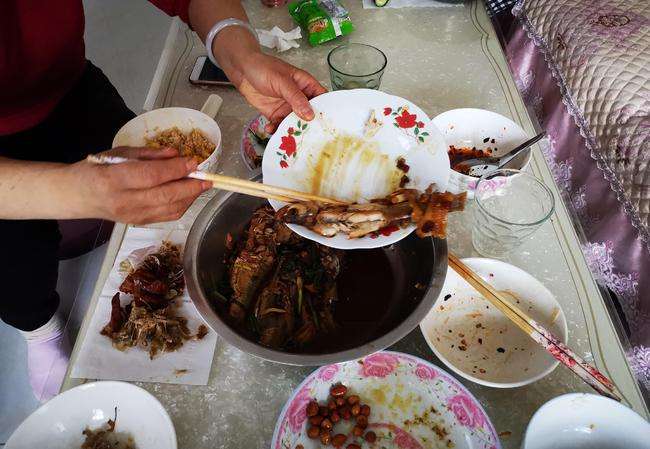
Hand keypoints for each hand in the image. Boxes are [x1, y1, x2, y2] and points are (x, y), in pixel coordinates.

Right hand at [67, 147, 211, 223]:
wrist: (77, 195)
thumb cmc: (97, 168)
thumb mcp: (119, 153)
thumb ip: (149, 154)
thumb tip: (176, 153)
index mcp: (114, 179)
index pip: (151, 176)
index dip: (176, 169)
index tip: (192, 162)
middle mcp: (124, 201)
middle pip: (165, 196)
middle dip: (191, 187)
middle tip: (207, 178)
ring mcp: (132, 216)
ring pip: (170, 209)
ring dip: (190, 198)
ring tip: (201, 185)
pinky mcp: (139, 223)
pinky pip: (167, 216)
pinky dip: (182, 205)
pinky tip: (188, 195)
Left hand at [236, 52, 327, 131]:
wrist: (242, 70)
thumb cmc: (264, 68)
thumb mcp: (282, 81)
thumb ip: (295, 98)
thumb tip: (310, 115)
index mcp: (306, 85)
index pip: (322, 98)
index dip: (326, 110)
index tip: (328, 123)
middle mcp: (299, 98)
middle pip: (310, 115)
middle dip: (309, 125)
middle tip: (309, 136)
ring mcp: (288, 107)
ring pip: (295, 122)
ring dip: (292, 130)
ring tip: (288, 137)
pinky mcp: (275, 114)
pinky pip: (280, 125)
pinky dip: (276, 129)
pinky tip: (271, 129)